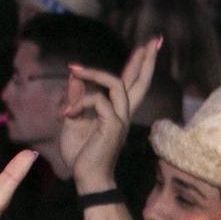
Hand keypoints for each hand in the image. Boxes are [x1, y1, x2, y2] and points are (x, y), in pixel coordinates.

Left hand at [59, 38, 157, 190]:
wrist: (87, 178)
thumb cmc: (81, 154)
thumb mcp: (72, 120)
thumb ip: (75, 98)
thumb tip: (74, 77)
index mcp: (116, 111)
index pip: (131, 83)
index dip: (139, 64)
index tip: (145, 47)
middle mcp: (124, 113)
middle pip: (139, 81)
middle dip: (145, 59)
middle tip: (154, 41)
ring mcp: (121, 118)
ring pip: (116, 83)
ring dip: (94, 73)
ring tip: (75, 69)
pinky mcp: (113, 125)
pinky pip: (98, 100)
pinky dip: (79, 103)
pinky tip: (66, 113)